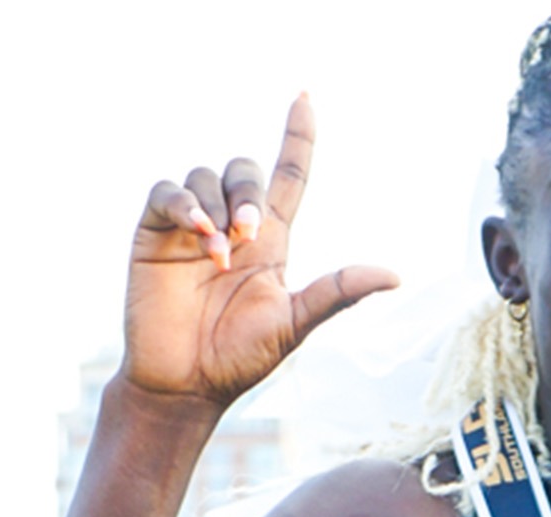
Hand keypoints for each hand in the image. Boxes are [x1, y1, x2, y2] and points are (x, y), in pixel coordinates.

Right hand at [122, 94, 397, 403]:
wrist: (185, 384)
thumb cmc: (239, 358)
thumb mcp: (294, 323)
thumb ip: (337, 293)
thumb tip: (394, 275)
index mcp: (272, 241)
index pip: (288, 174)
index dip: (297, 136)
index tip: (304, 97)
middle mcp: (233, 226)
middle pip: (245, 170)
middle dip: (250, 192)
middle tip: (250, 234)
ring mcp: (191, 228)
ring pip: (206, 177)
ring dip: (217, 207)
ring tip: (219, 253)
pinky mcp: (155, 235)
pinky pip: (167, 194)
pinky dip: (183, 204)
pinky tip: (198, 235)